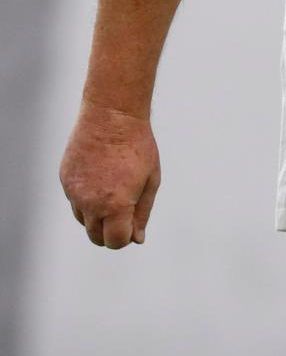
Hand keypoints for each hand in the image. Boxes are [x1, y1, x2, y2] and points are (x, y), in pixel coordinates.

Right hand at [59, 102, 160, 248]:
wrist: (112, 114)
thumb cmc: (137, 145)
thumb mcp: (151, 179)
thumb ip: (142, 213)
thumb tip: (136, 239)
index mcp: (115, 206)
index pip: (115, 241)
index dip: (126, 236)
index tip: (132, 222)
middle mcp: (90, 203)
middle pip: (96, 237)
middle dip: (110, 231)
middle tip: (124, 208)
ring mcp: (74, 192)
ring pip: (83, 220)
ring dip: (96, 214)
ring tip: (112, 188)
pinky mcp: (65, 180)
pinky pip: (75, 200)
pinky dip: (86, 197)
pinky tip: (99, 176)